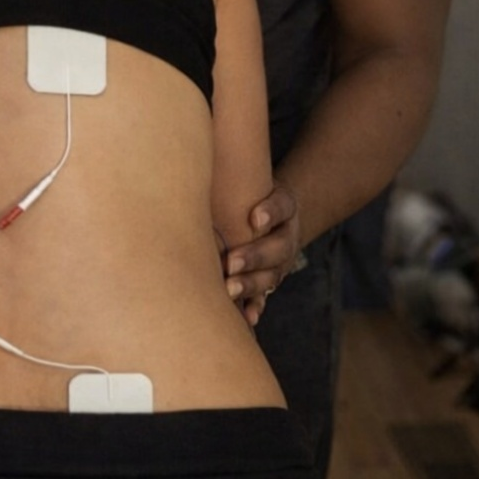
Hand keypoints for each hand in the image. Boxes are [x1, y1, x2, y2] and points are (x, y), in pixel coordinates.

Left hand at [224, 184, 300, 326]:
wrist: (270, 215)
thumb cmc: (249, 193)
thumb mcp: (250, 180)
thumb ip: (233, 177)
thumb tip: (193, 161)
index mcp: (284, 208)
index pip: (281, 206)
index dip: (269, 212)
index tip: (255, 217)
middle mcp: (286, 236)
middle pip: (275, 249)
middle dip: (253, 257)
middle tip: (231, 263)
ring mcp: (280, 261)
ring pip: (270, 276)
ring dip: (251, 285)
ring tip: (229, 289)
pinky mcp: (269, 279)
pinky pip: (265, 296)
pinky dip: (256, 307)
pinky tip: (248, 317)